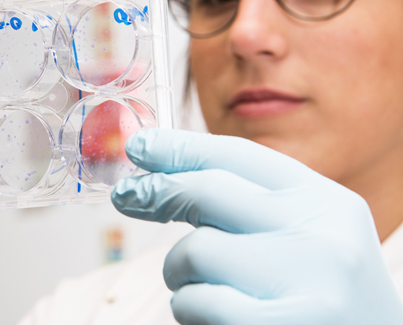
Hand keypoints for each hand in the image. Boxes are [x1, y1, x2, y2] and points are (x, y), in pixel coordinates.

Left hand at [111, 129, 402, 324]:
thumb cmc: (319, 292)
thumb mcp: (306, 234)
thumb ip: (251, 205)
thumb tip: (166, 179)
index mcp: (326, 202)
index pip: (239, 157)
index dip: (181, 148)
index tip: (141, 146)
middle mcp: (322, 235)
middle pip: (209, 191)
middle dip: (158, 190)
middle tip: (128, 195)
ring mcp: (307, 284)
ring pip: (196, 251)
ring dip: (179, 269)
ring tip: (199, 285)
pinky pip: (198, 302)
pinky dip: (188, 306)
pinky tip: (209, 314)